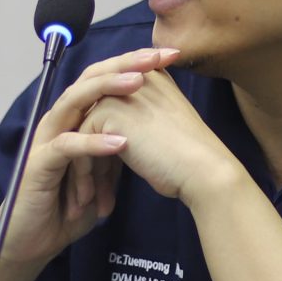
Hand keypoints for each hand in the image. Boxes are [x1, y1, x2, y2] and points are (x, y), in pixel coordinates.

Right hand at [0, 48, 179, 266]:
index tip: (171, 56)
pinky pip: (67, 147)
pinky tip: (120, 142)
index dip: (135, 64)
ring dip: (107, 90)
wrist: (34, 240)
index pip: (105, 80)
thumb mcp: (104, 170)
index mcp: (76, 119)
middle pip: (90, 79)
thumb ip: (120, 146)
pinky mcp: (39, 165)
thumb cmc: (68, 206)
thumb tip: (154, 128)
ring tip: (138, 83)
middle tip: (155, 56)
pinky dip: (93, 144)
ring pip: (75, 102)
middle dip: (124, 65)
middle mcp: (60, 121)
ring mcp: (47, 140)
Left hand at [78, 62, 240, 204]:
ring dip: (83, 170)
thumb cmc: (188, 159)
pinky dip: (83, 174)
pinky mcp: (108, 111)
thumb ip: (140, 120)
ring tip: (88, 202)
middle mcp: (133, 78)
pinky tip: (92, 200)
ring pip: (83, 132)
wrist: (202, 169)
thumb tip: (117, 137)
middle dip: (86, 157)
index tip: (103, 180)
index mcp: (150, 78)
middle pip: (93, 117)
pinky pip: (79, 143)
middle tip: (87, 191)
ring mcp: (118, 92)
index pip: (111, 107)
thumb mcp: (162, 130)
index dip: (102, 143)